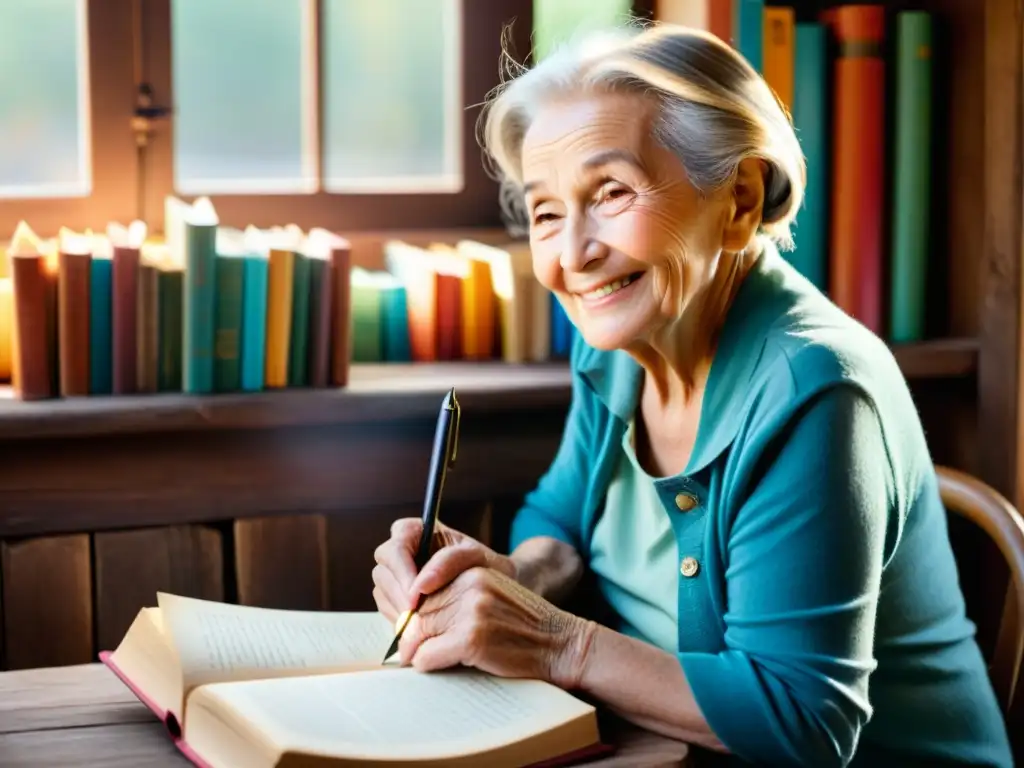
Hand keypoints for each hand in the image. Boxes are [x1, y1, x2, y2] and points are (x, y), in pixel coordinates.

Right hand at [371, 518, 515, 623]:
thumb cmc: (486, 566)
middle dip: (400, 596)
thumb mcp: (476, 557)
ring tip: (423, 623)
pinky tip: (420, 626)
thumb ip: (450, 561)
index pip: (395, 547)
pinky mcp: (395, 596)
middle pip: (383, 571)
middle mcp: (400, 551)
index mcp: (415, 532)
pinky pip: (387, 608)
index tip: (416, 595)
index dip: (401, 572)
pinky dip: (400, 619)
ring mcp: (395, 575)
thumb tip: (420, 583)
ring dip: (399, 610)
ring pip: (382, 592)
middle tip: (418, 617)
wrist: (493, 589)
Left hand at [397, 565, 595, 688]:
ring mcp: (471, 611)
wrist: (561, 644)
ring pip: (417, 634)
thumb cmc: (523, 627)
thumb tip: (407, 623)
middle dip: (413, 636)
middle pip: (417, 612)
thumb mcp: (490, 597)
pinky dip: (427, 665)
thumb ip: (455, 600)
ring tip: (430, 658)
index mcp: (472, 571)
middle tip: (411, 652)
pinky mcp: (471, 638)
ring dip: (419, 652)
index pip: (423, 590)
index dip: (415, 615)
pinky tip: (442, 666)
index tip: (414, 632)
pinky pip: (427, 656)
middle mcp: (470, 586)